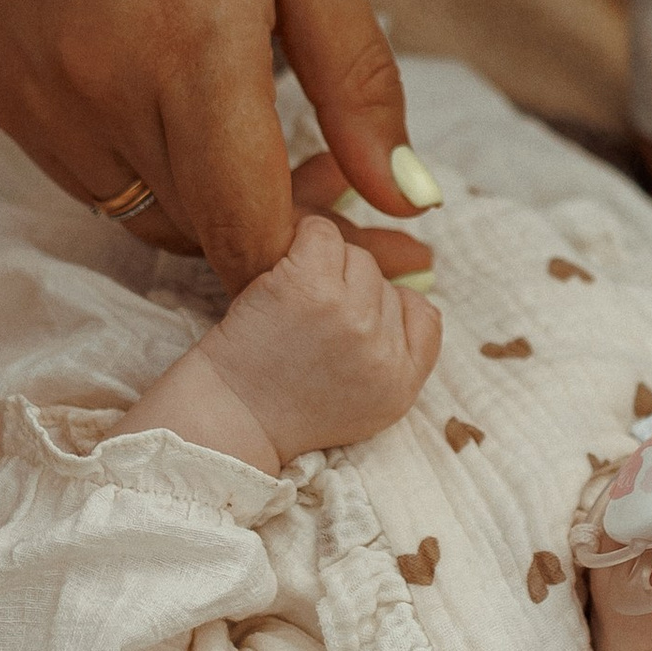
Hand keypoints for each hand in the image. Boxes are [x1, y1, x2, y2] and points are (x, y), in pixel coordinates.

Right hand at [0, 0, 436, 289]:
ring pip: (156, 222)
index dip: (319, 266)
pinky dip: (158, 181)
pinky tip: (188, 116)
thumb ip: (360, 82)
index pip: (254, 233)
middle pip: (213, 237)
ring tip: (266, 137)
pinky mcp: (12, 108)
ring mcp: (48, 107)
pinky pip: (102, 189)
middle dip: (288, 234)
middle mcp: (107, 92)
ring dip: (221, 211)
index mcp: (194, 47)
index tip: (377, 251)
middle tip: (345, 177)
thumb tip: (406, 199)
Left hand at [187, 209, 443, 466]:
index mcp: (401, 382)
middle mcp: (381, 348)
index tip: (348, 323)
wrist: (227, 417)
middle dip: (348, 291)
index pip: (424, 314)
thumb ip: (400, 355)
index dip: (386, 309)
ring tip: (291, 303)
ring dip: (323, 267)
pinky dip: (300, 241)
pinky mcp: (307, 285)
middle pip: (382, 281)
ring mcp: (347, 314)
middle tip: (307, 321)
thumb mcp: (368, 404)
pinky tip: (280, 274)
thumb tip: (408, 292)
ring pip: (355, 255)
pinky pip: (321, 233)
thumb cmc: (285, 407)